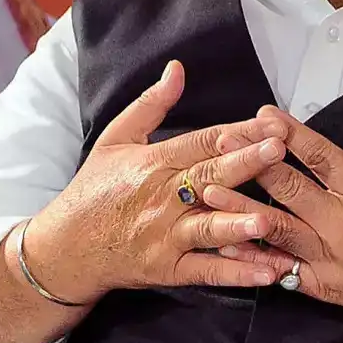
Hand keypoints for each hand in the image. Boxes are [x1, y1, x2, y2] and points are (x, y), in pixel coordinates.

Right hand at [21, 61, 298, 302]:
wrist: (64, 249)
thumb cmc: (93, 190)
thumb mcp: (115, 139)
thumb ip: (151, 105)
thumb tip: (176, 69)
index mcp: (154, 162)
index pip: (202, 142)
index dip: (238, 132)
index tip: (271, 123)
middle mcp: (161, 198)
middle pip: (209, 178)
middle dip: (246, 164)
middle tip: (279, 151)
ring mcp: (165, 236)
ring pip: (207, 228)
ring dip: (239, 224)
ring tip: (269, 219)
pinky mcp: (167, 270)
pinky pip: (206, 271)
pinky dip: (237, 274)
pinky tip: (267, 272)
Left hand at [205, 90, 342, 336]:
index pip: (320, 157)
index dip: (289, 133)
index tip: (264, 114)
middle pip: (289, 189)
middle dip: (253, 162)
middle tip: (223, 140)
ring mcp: (331, 260)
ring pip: (277, 230)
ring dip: (240, 208)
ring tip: (207, 191)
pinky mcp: (325, 287)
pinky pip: (282, 269)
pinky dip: (254, 255)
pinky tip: (226, 243)